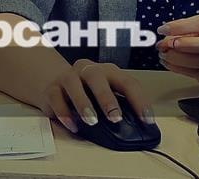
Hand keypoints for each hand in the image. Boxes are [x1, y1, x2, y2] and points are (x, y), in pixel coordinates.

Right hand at [38, 59, 153, 132]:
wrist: (54, 81)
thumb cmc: (87, 90)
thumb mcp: (105, 94)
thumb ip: (117, 105)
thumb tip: (135, 127)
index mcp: (108, 72)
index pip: (127, 82)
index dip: (139, 101)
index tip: (146, 120)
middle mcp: (88, 70)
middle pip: (98, 78)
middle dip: (108, 98)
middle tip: (116, 118)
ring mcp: (69, 77)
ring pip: (74, 84)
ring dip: (84, 104)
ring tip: (92, 121)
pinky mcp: (52, 88)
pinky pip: (56, 98)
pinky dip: (64, 113)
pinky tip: (73, 125)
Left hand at [156, 12, 198, 84]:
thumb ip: (185, 28)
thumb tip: (165, 38)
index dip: (179, 27)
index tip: (163, 30)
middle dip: (182, 45)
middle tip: (164, 45)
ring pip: (198, 62)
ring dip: (176, 58)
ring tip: (163, 53)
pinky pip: (193, 73)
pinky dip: (177, 68)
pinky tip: (168, 62)